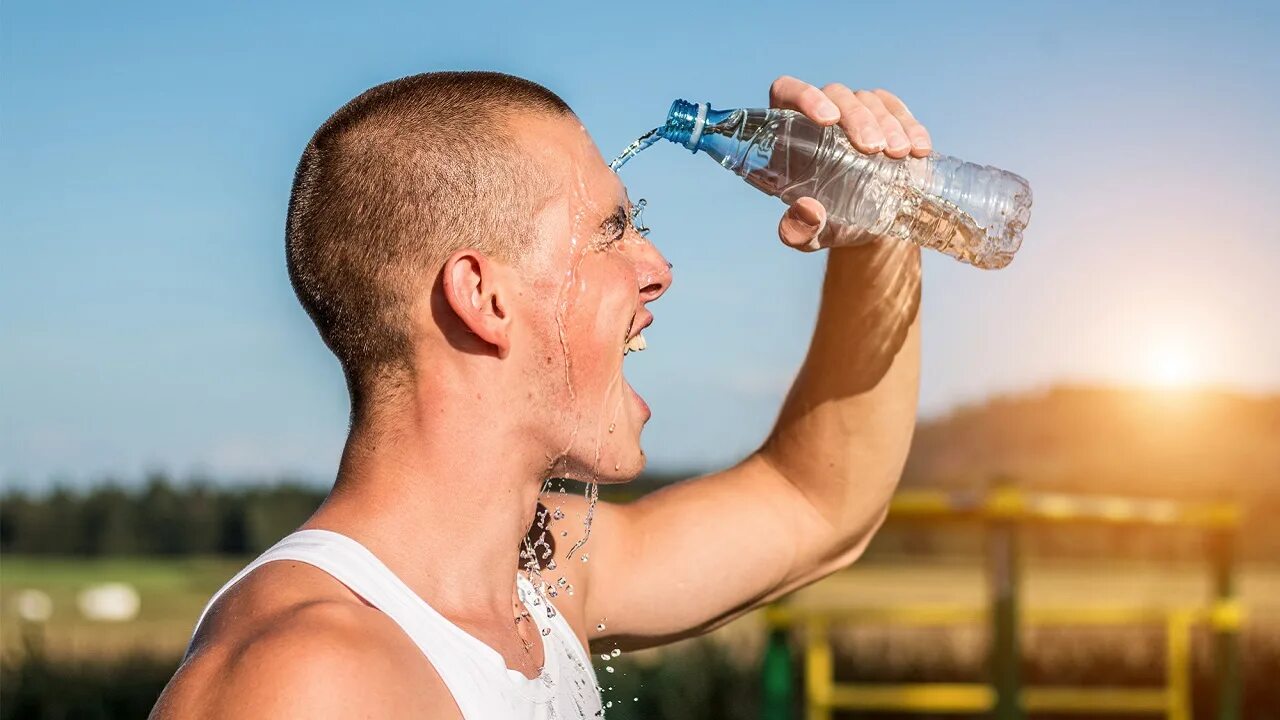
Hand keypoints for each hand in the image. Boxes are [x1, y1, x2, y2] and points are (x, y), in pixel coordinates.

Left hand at [769, 76, 931, 251]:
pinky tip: (920, 151)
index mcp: (788, 133)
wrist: (866, 227)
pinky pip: (896, 108)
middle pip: (836, 94)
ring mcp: (854, 112)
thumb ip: (798, 230)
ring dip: (887, 123)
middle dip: (858, 118)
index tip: (829, 120)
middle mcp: (820, 114)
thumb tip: (807, 211)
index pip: (787, 91)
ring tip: (899, 154)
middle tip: (873, 149)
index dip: (805, 96)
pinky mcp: (884, 117)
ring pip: (868, 99)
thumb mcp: (810, 236)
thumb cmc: (828, 224)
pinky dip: (910, 126)